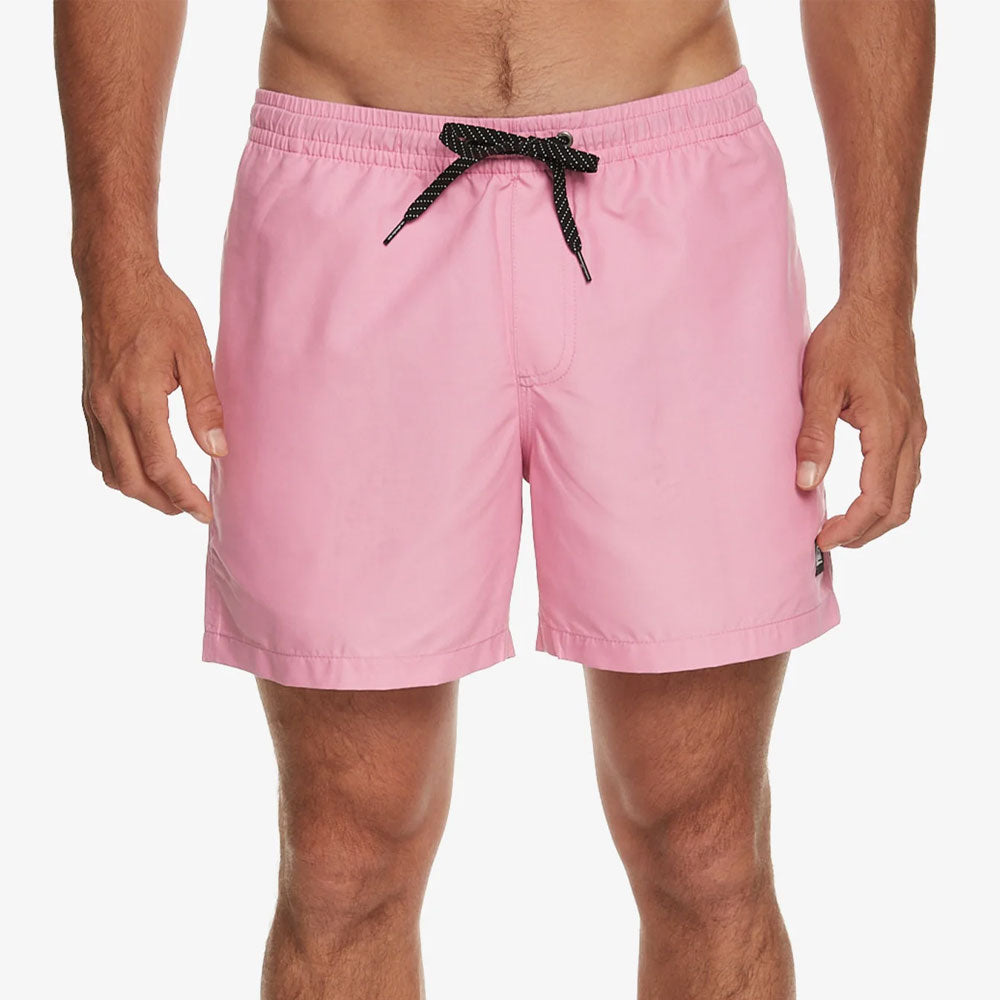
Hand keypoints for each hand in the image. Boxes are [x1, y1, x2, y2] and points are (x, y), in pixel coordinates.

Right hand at [81, 261, 225, 521]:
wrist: (114, 280)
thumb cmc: (160, 310)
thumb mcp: (195, 352)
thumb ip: (205, 404)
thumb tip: (218, 450)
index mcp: (137, 398)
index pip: (160, 466)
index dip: (184, 495)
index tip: (205, 511)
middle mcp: (107, 408)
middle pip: (131, 479)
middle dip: (163, 502)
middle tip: (193, 510)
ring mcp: (93, 407)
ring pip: (111, 471)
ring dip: (141, 491)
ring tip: (173, 496)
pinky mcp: (88, 402)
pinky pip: (99, 452)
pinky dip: (121, 471)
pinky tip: (145, 468)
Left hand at [795, 295, 925, 549]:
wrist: (878, 305)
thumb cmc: (846, 339)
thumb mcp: (818, 384)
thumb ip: (813, 435)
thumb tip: (805, 483)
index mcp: (888, 430)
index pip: (876, 500)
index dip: (850, 528)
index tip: (822, 540)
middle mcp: (910, 434)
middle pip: (899, 506)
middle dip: (865, 532)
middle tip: (829, 541)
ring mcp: (915, 428)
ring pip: (907, 492)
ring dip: (877, 517)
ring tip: (842, 527)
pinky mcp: (911, 421)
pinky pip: (907, 472)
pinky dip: (887, 496)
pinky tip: (859, 497)